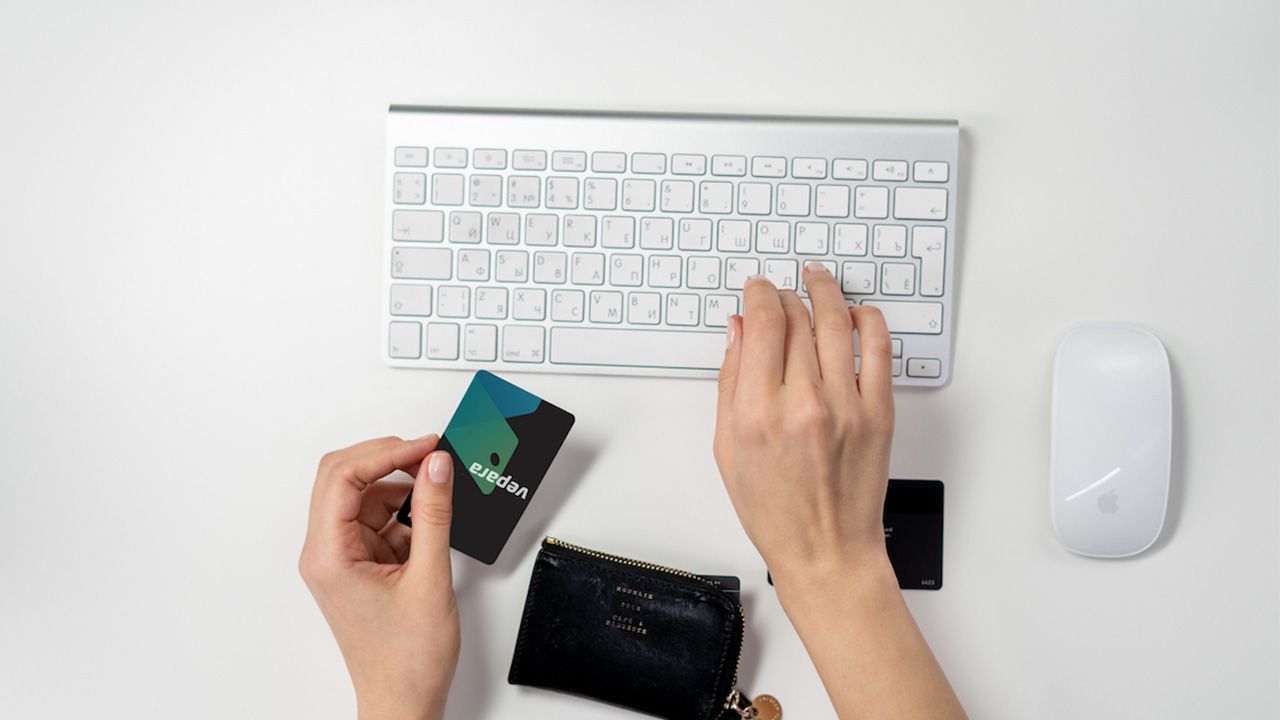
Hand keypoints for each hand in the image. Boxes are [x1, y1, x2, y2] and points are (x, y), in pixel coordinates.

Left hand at [299, 435, 459, 719]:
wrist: (404, 701)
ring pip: (364, 496)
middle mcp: (326, 552)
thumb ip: (434, 513)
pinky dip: (405, 514)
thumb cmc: (407, 659)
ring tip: (439, 494)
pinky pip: (378, 520)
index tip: (427, 447)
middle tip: (430, 456)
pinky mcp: (360, 564)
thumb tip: (436, 465)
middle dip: (388, 460)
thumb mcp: (429, 577)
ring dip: (400, 489)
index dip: (387, 452)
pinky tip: (430, 524)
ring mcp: (342, 558)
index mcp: (328, 555)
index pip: (343, 477)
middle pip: (345, 478)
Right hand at [714, 266, 895, 584]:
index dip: (759, 294)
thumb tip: (737, 331)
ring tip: (818, 280)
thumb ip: (730, 383)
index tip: (757, 289)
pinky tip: (856, 314)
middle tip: (781, 292)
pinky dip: (868, 321)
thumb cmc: (775, 511)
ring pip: (837, 322)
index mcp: (758, 413)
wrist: (827, 551)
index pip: (763, 324)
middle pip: (797, 318)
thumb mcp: (728, 449)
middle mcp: (803, 403)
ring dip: (826, 292)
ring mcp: (847, 406)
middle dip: (785, 295)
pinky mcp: (879, 413)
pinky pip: (879, 348)